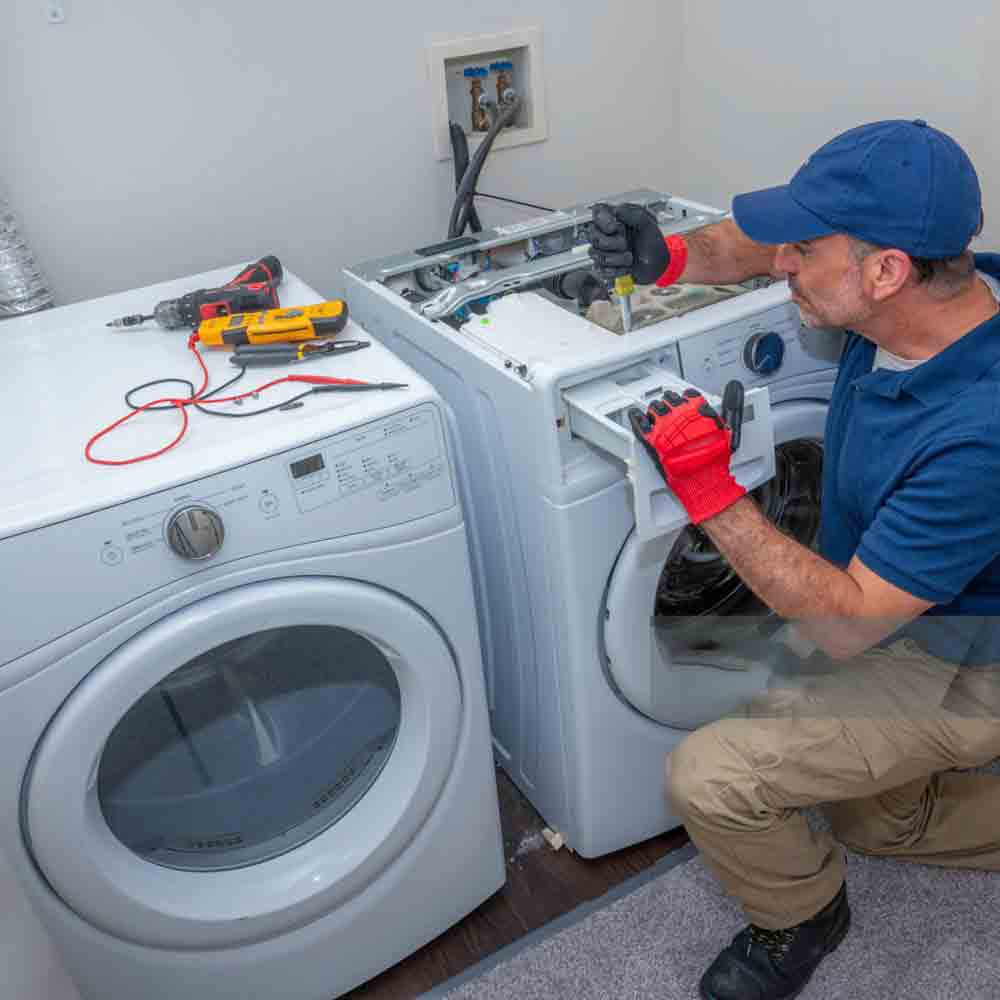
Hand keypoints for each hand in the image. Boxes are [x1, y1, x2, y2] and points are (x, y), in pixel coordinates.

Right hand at [589, 203, 669, 284]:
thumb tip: (617, 209)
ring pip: (597, 255)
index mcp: (615, 219)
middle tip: (626, 244)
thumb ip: (633, 213)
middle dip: (613, 243)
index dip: (602, 221)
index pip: (596, 213)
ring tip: (630, 257)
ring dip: (617, 259)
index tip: (614, 227)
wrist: (657, 265)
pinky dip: (618, 270)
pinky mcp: (603, 267)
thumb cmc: (653, 244)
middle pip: (593, 236)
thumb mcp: (649, 223)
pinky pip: (601, 270)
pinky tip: (626, 266)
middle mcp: (605, 234)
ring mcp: (603, 251)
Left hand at [628, 385, 746, 523]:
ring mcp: (665, 426)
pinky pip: (640, 423)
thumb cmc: (714, 460)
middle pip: (669, 399)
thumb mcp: (724, 430)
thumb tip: (723, 397)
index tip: (683, 400)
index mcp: (698, 409)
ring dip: (655, 409)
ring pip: (655, 408)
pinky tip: (634, 415)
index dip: (685, 398)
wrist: (703, 478)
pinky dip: (636, 418)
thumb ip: (720, 412)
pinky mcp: (653, 439)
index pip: (688, 394)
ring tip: (654, 412)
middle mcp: (680, 414)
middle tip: (668, 408)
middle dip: (669, 403)